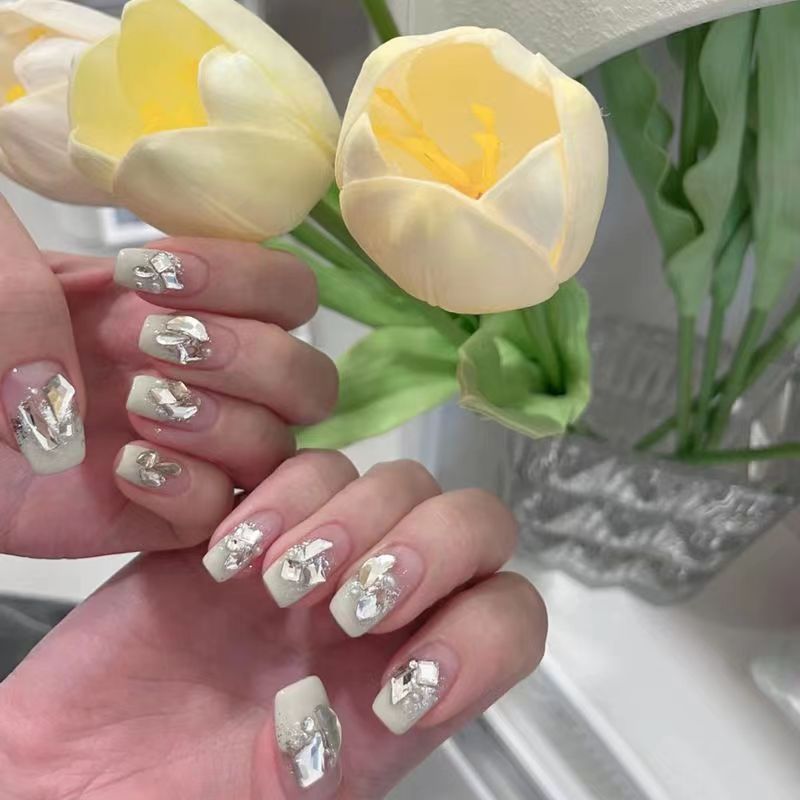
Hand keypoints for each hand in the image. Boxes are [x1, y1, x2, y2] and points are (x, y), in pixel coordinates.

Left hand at [0, 196, 335, 556]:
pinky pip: (217, 512)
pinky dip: (189, 488)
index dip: (246, 281)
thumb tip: (96, 382)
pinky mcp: (154, 517)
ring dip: (222, 422)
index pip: (284, 292)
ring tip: (137, 406)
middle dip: (249, 358)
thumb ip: (28, 295)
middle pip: (309, 379)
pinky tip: (124, 469)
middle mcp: (202, 379)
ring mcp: (187, 450)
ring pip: (278, 447)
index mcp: (181, 308)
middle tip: (150, 345)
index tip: (148, 277)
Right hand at [0, 455, 545, 798]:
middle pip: (471, 524)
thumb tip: (347, 710)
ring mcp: (315, 558)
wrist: (70, 770)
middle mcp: (378, 610)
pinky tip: (228, 560)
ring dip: (346, 521)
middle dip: (427, 549)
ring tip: (276, 585)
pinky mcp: (247, 523)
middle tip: (349, 608)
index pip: (508, 618)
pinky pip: (296, 468)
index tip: (402, 690)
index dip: (482, 636)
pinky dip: (278, 499)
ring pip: (393, 483)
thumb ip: (317, 774)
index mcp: (406, 683)